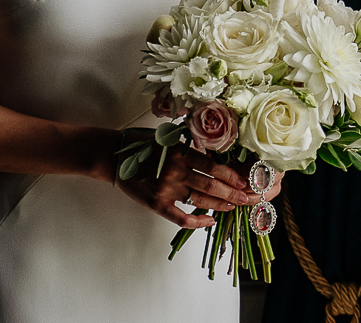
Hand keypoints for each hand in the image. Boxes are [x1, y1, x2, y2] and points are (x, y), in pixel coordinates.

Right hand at [116, 144, 260, 228]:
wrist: (114, 156)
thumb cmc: (141, 144)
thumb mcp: (167, 138)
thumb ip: (188, 146)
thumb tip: (215, 154)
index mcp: (179, 153)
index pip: (212, 166)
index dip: (230, 175)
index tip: (243, 180)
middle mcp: (174, 171)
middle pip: (210, 186)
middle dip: (231, 193)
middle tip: (246, 198)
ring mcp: (166, 190)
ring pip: (199, 201)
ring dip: (219, 205)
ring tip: (232, 206)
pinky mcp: (156, 204)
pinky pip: (180, 217)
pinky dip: (196, 222)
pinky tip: (209, 222)